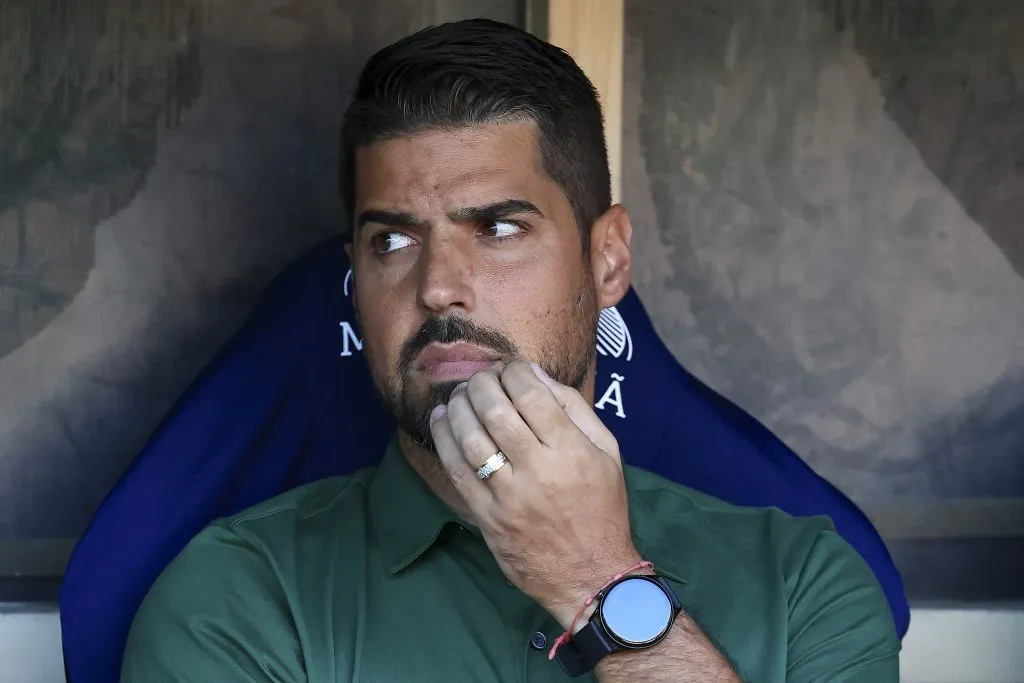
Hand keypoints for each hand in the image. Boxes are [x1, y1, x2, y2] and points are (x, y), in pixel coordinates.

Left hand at [428, 359, 644, 627]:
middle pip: (495, 410)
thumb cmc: (602, 508)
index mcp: (571, 451)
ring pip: (471, 437)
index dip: (513, 372)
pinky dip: (444, 439)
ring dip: (459, 406)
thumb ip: (575, 409)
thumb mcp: (607, 453)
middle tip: (479, 377)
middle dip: (481, 383)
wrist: (591, 575)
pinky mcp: (487, 518)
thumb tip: (535, 375)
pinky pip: (456, 471)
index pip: (531, 395)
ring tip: (459, 394)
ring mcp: (509, 497)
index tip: (509, 367)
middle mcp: (539, 471)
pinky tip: (441, 419)